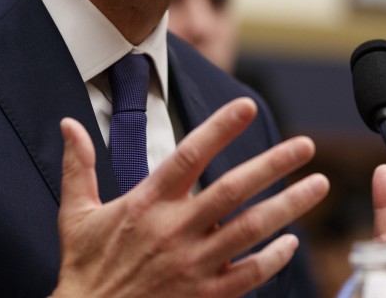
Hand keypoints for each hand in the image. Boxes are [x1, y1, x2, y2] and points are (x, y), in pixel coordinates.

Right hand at [51, 97, 328, 297]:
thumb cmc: (84, 269)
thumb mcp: (75, 214)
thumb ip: (78, 166)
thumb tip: (68, 125)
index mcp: (147, 204)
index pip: (188, 155)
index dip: (219, 129)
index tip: (246, 106)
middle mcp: (175, 230)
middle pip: (233, 190)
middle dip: (273, 165)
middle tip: (305, 146)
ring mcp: (193, 265)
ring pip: (251, 230)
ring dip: (289, 206)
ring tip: (318, 185)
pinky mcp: (204, 296)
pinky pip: (247, 275)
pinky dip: (272, 259)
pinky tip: (291, 243)